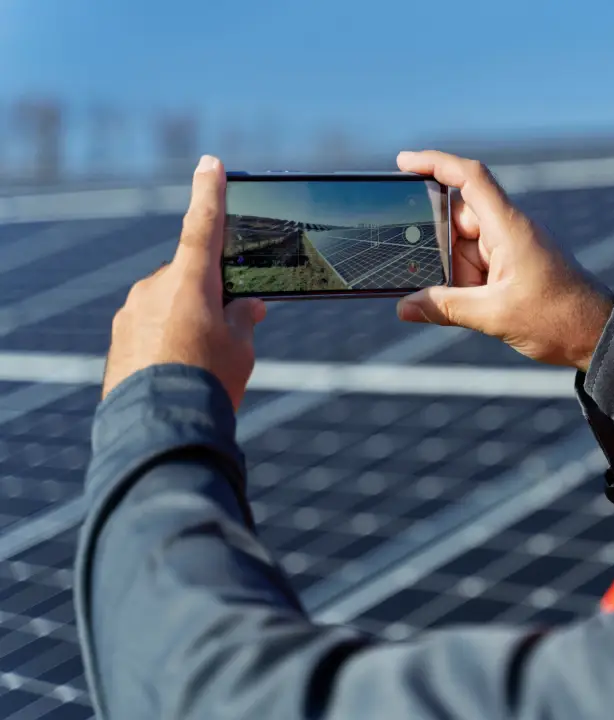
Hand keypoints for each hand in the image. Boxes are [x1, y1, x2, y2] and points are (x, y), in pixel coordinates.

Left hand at [102, 155, 266, 410]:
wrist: (159, 427)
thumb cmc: (207, 381)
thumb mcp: (241, 348)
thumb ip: (244, 318)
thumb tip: (247, 306)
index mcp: (190, 281)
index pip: (203, 225)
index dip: (210, 193)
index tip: (210, 163)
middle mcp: (155, 288)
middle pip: (191, 276)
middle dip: (212, 295)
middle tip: (233, 330)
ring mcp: (132, 312)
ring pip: (169, 303)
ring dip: (188, 321)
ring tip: (203, 364)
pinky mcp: (120, 339)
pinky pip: (149, 327)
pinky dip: (166, 341)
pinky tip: (179, 372)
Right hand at [395, 150, 613, 371]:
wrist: (596, 334)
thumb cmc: (557, 317)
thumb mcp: (495, 316)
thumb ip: (446, 308)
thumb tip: (405, 307)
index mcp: (509, 227)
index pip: (470, 178)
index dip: (435, 164)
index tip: (403, 163)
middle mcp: (509, 230)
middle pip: (458, 220)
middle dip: (438, 249)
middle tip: (422, 274)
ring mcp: (512, 247)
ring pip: (464, 248)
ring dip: (455, 274)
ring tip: (465, 302)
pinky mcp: (514, 266)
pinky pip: (478, 264)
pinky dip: (466, 282)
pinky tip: (464, 305)